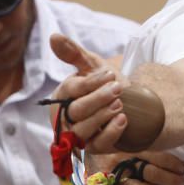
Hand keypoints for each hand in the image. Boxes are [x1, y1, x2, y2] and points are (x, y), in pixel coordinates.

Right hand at [50, 33, 127, 153]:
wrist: (130, 103)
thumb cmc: (106, 83)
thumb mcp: (92, 66)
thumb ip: (74, 53)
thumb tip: (53, 36)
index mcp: (63, 95)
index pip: (71, 90)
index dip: (90, 83)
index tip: (109, 74)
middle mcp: (66, 117)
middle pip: (76, 111)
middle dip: (98, 99)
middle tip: (118, 88)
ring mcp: (79, 134)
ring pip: (84, 130)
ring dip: (102, 116)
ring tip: (119, 104)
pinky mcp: (94, 148)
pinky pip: (98, 145)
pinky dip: (111, 133)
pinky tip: (123, 120)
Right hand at [88, 150, 183, 184]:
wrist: (80, 154)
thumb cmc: (109, 145)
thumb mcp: (125, 138)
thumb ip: (143, 143)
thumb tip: (170, 152)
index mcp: (126, 145)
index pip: (154, 155)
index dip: (171, 163)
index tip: (183, 168)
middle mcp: (118, 161)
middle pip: (149, 172)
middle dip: (169, 179)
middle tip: (182, 183)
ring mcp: (111, 179)